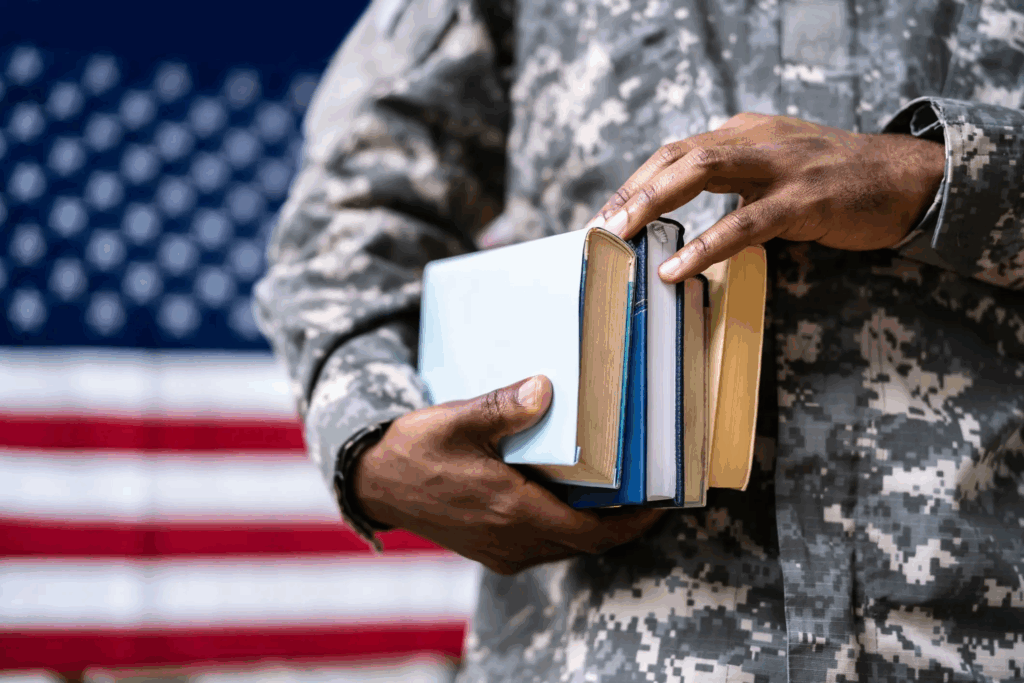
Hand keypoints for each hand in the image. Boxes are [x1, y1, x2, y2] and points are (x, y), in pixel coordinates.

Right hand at [352, 375, 663, 574]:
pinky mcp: (489, 548)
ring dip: (593, 526)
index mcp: (512, 511)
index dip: (633, 523)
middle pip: (585, 543)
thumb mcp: (457, 420)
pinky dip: (565, 527)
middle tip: (649, 491)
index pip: (592, 533)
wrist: (373, 481)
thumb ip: (503, 407)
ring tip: (617, 492)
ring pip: (564, 545)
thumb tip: (545, 387)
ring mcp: (500, 550)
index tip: (662, 503)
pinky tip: (570, 497)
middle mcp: (511, 540)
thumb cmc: (414, 450)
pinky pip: (542, 545)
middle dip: (621, 523)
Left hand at [585, 112, 945, 281]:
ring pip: (701, 173)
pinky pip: (745, 223)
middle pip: (677, 156)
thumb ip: (733, 182)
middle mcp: (755, 138)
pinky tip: (677, 267)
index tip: (607, 214)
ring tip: (621, 237)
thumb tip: (683, 215)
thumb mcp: (776, 168)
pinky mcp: (804, 198)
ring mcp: (780, 165)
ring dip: (653, 204)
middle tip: (600, 228)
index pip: (675, 152)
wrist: (905, 178)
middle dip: (633, 192)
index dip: (636, 182)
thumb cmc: (835, 180)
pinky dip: (706, 246)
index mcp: (744, 131)